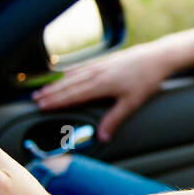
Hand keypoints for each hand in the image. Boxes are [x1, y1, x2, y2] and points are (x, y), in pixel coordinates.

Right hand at [31, 40, 179, 141]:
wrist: (157, 57)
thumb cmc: (147, 80)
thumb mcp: (132, 103)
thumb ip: (115, 119)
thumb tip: (102, 137)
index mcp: (100, 85)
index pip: (73, 95)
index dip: (56, 101)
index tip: (41, 106)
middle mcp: (96, 73)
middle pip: (68, 85)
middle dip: (51, 93)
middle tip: (35, 100)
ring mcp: (99, 65)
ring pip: (72, 75)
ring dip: (56, 83)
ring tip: (43, 89)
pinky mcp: (105, 60)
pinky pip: (81, 67)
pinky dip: (69, 72)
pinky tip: (64, 74)